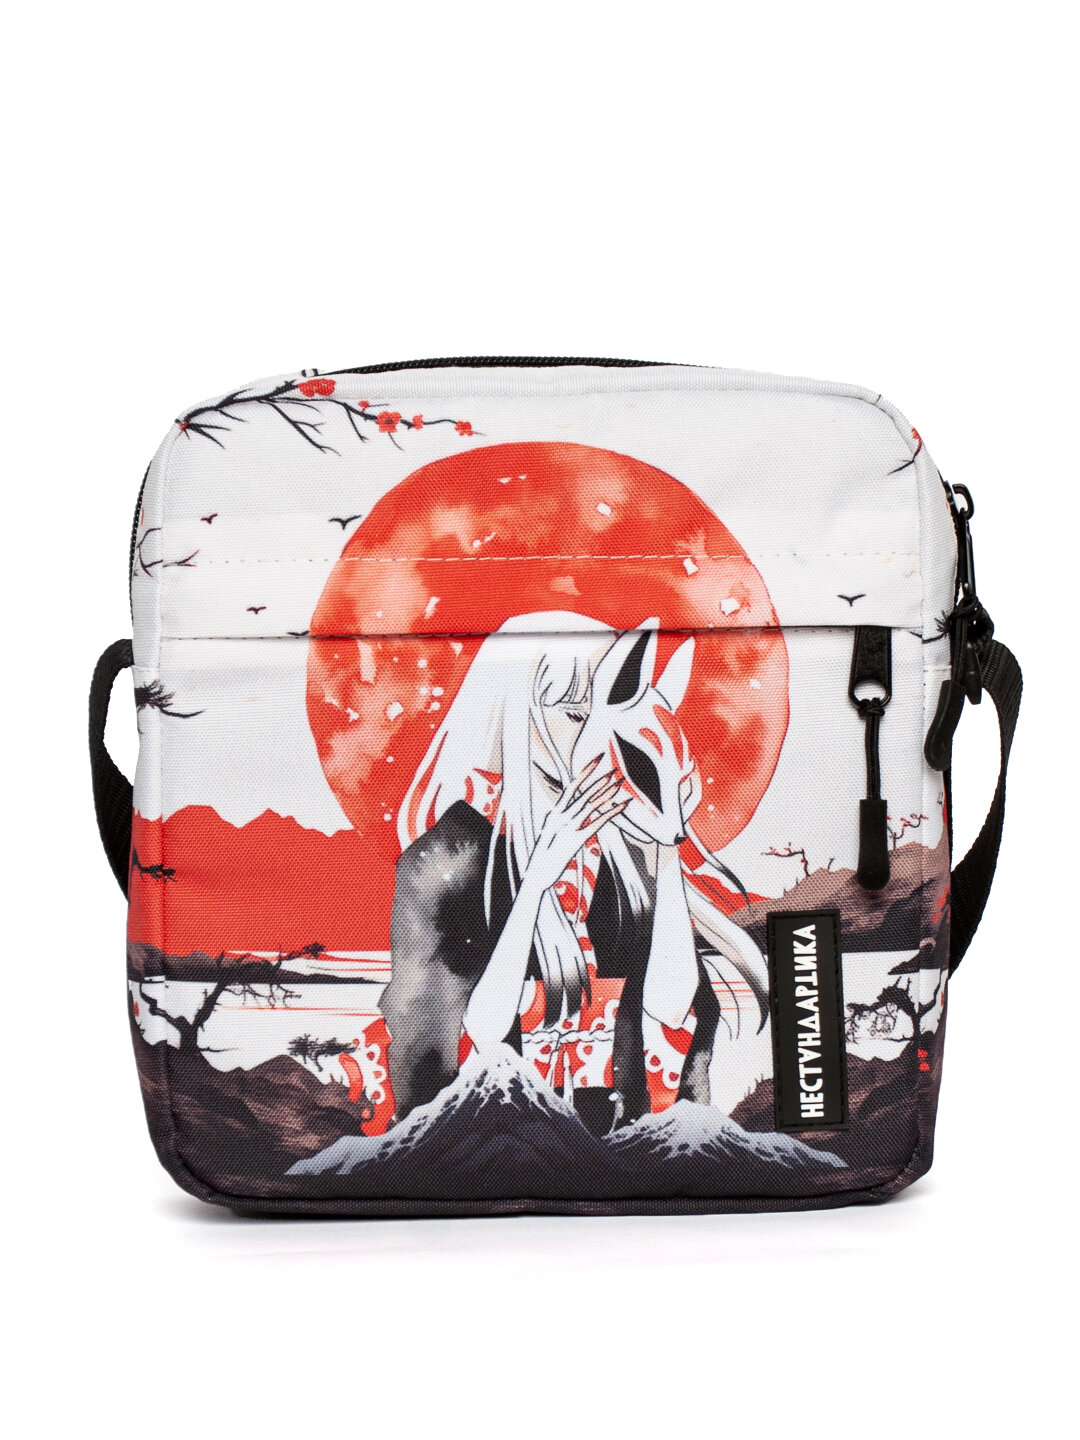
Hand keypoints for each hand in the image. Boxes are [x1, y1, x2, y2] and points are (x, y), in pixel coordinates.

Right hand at [524, 756, 627, 893]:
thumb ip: (559, 822)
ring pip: (590, 805)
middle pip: (583, 793)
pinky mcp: (577, 840)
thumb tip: (566, 814)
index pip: (570, 787)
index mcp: (553, 814)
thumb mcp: (548, 834)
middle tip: (614, 769)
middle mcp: (560, 818)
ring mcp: (568, 828)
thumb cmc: (542, 858)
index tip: (596, 760)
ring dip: (606, 793)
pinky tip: (621, 806)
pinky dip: (611, 812)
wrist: (536, 876)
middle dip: (600, 780)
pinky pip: (598, 822)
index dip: (584, 772)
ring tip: (619, 783)